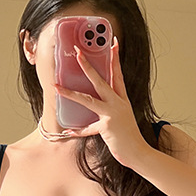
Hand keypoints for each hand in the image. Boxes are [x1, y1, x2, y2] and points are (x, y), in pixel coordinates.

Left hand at [54, 37, 150, 167]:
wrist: (138, 153)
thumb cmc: (129, 137)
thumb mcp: (122, 118)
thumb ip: (110, 109)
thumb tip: (94, 103)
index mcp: (122, 99)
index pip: (118, 74)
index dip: (115, 58)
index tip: (112, 42)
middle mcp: (118, 103)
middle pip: (101, 80)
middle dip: (88, 66)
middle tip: (78, 52)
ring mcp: (112, 114)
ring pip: (89, 100)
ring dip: (71, 93)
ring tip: (57, 87)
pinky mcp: (107, 127)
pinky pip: (88, 129)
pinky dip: (77, 131)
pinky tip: (68, 131)